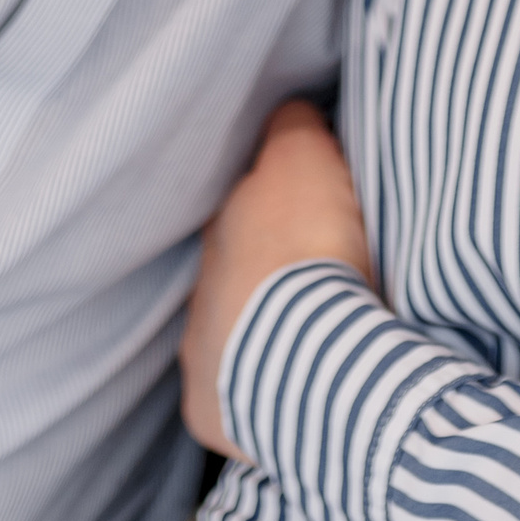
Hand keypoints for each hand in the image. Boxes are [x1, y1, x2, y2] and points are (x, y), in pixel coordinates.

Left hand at [180, 101, 374, 456]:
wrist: (306, 358)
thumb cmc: (309, 251)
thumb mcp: (305, 158)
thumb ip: (292, 127)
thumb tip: (290, 112)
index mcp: (223, 222)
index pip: (249, 201)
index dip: (286, 203)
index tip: (320, 211)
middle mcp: (199, 281)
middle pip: (237, 266)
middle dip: (270, 268)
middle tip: (321, 276)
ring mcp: (198, 348)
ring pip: (230, 328)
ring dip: (263, 328)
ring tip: (314, 337)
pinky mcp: (208, 408)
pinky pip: (233, 394)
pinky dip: (258, 387)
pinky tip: (293, 388)